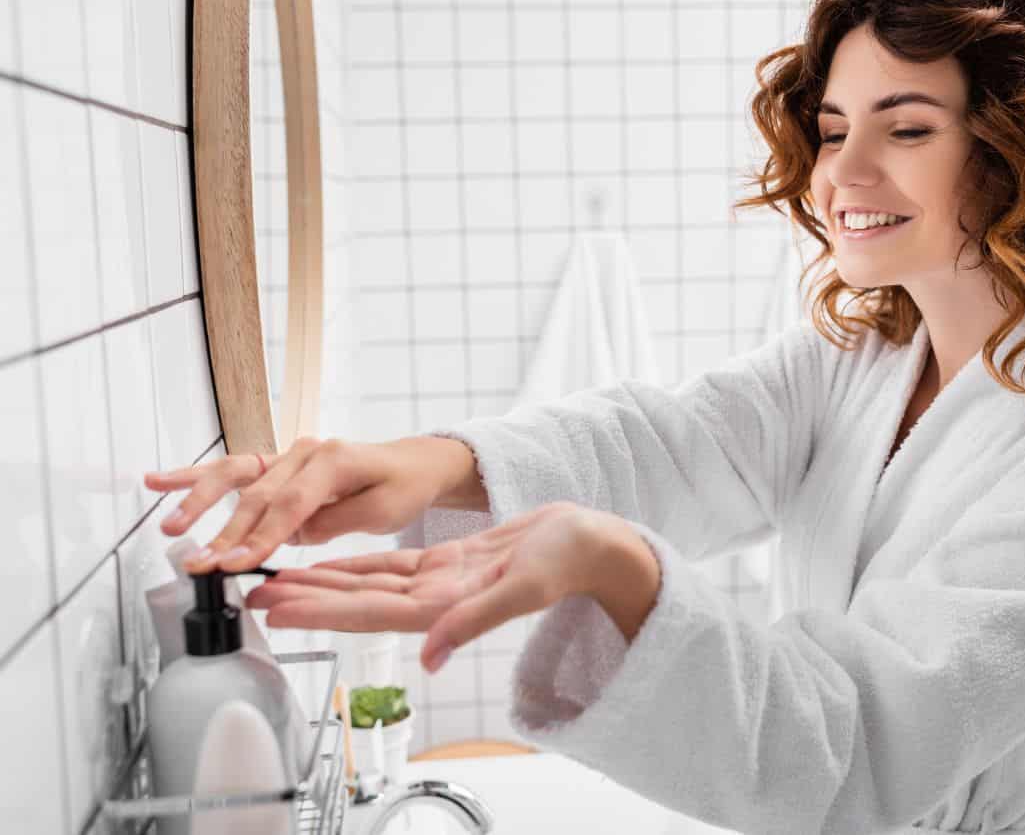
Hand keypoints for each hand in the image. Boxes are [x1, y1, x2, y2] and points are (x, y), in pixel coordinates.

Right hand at [143, 436, 464, 573]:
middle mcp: (306, 451)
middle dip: (226, 533)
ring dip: (199, 501)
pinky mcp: (276, 466)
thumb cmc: (402, 487)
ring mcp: (288, 455)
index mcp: (335, 459)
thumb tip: (294, 534)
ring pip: (235, 476)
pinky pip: (233, 470)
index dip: (262, 537)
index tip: (236, 565)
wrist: (412, 464)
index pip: (291, 504)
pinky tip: (161, 481)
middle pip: (258, 496)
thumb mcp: (383, 511)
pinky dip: (196, 476)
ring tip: (171, 526)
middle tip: (200, 563)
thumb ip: (335, 522)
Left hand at [242, 501, 614, 673]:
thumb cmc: (567, 561)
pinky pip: (391, 565)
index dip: (321, 613)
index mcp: (448, 609)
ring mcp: (440, 583)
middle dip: (306, 598)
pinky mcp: (448, 565)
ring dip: (322, 582)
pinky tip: (331, 562)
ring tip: (277, 577)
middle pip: (357, 602)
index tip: (278, 609)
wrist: (591, 543)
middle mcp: (435, 601)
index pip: (371, 614)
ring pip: (367, 584)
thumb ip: (473, 622)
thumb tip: (429, 659)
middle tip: (254, 591)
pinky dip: (357, 564)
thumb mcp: (523, 586)